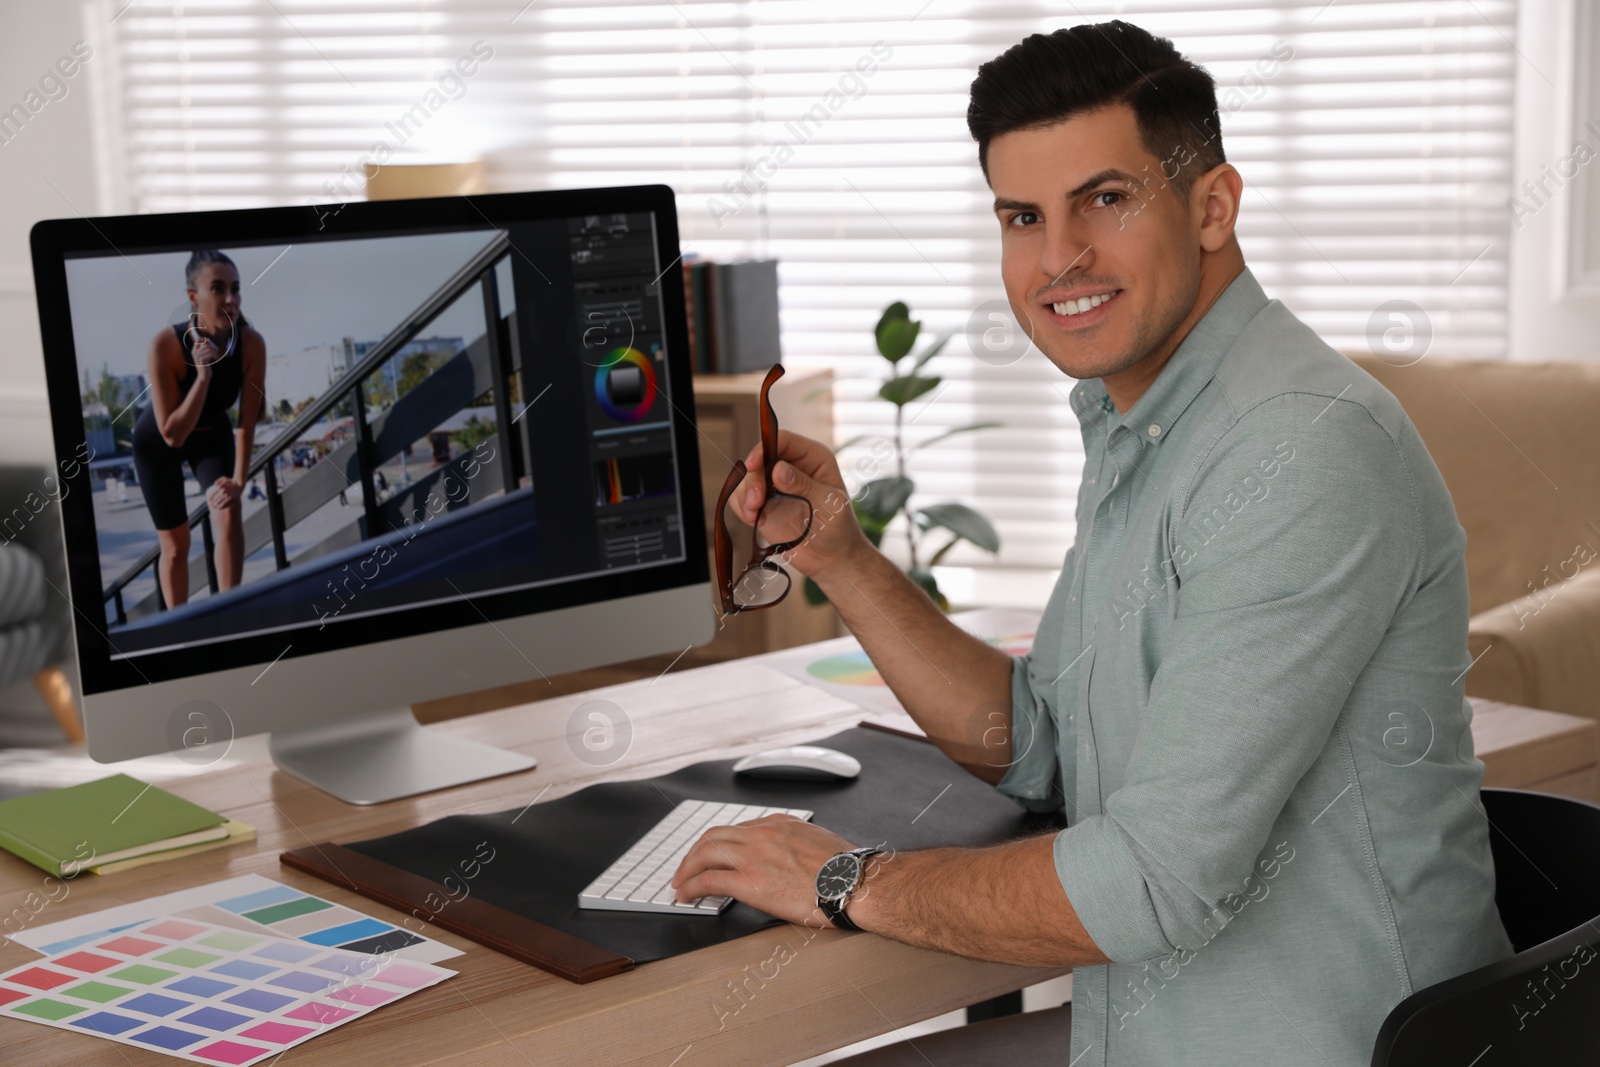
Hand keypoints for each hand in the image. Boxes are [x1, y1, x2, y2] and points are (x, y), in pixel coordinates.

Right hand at [192, 335, 221, 370]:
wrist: (203, 375)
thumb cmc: (205, 366)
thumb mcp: (203, 357)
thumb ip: (203, 350)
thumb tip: (207, 341)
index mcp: (194, 351)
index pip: (198, 341)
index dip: (204, 340)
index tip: (210, 342)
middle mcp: (195, 353)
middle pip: (205, 344)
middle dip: (213, 347)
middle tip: (217, 351)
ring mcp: (198, 356)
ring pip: (208, 349)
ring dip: (215, 352)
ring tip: (217, 356)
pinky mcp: (202, 360)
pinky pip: (210, 354)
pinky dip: (215, 355)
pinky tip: (216, 358)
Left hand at [207, 477, 240, 511]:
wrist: (240, 484)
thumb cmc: (232, 481)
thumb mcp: (225, 478)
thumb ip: (219, 480)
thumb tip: (214, 484)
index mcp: (221, 486)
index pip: (214, 493)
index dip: (211, 497)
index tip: (209, 500)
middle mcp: (223, 490)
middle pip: (216, 498)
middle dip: (213, 502)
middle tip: (211, 506)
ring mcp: (227, 494)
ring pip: (220, 501)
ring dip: (216, 505)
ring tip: (214, 508)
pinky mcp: (230, 497)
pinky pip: (225, 502)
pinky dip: (221, 506)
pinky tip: (219, 508)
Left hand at [672, 815, 858, 927]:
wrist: (855, 884)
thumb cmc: (846, 871)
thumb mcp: (819, 844)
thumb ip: (798, 845)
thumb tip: (792, 860)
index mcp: (780, 824)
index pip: (738, 828)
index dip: (720, 843)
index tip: (713, 854)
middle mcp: (763, 834)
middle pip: (713, 835)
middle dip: (694, 852)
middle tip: (686, 868)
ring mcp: (754, 855)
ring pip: (705, 852)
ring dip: (686, 867)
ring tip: (680, 883)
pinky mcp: (750, 881)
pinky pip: (708, 880)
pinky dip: (691, 886)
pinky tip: (686, 895)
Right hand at [731, 430, 870, 584]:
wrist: (831, 559)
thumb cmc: (839, 529)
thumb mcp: (828, 504)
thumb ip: (803, 485)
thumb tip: (778, 469)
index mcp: (813, 458)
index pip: (783, 440)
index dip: (764, 448)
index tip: (753, 465)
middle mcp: (791, 467)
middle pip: (759, 458)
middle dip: (752, 478)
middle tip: (756, 501)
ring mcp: (774, 486)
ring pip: (747, 477)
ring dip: (745, 495)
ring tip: (755, 514)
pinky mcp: (763, 504)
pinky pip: (742, 498)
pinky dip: (741, 507)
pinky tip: (753, 520)